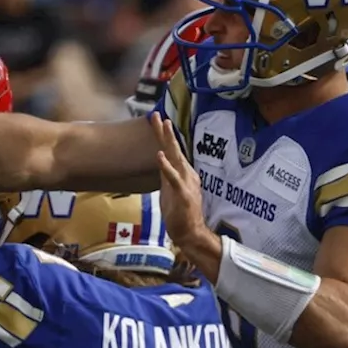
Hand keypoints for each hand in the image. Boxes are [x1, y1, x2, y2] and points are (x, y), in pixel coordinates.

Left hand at [152, 114, 217, 275]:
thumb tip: (162, 162)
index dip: (164, 135)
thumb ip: (167, 175)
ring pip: (177, 158)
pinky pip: (174, 178)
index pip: (172, 151)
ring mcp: (186, 183)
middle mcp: (186, 174)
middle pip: (174, 149)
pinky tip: (160, 156)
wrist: (190, 232)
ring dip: (170, 141)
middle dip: (166, 132)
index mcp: (183, 173)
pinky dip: (167, 167)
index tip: (158, 119)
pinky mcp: (183, 194)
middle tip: (158, 115)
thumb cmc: (179, 213)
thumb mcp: (170, 189)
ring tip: (164, 125)